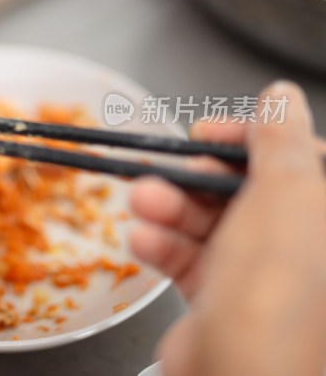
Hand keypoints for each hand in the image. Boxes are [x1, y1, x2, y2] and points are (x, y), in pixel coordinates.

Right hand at [129, 82, 325, 375]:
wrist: (237, 371)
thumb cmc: (278, 289)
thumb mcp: (286, 190)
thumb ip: (280, 137)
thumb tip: (281, 98)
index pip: (296, 158)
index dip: (249, 137)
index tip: (210, 130)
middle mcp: (305, 246)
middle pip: (246, 189)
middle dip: (197, 176)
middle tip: (171, 169)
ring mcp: (265, 275)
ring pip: (212, 222)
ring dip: (169, 208)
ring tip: (142, 201)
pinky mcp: (225, 299)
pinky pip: (190, 258)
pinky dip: (162, 245)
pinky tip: (142, 239)